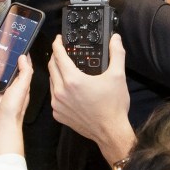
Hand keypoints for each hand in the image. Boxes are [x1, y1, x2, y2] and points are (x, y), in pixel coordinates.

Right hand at [0, 53, 32, 157]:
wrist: (0, 126)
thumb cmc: (13, 109)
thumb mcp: (22, 87)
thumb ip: (25, 72)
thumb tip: (24, 57)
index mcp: (21, 86)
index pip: (22, 69)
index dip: (20, 58)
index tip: (15, 47)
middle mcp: (10, 90)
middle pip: (5, 72)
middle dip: (0, 61)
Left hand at [48, 34, 135, 164]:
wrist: (110, 131)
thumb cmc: (113, 105)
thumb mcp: (118, 76)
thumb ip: (116, 54)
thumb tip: (115, 38)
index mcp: (73, 80)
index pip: (58, 56)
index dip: (57, 44)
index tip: (58, 39)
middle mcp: (61, 91)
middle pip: (52, 67)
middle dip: (56, 57)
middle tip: (63, 52)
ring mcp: (57, 104)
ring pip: (51, 82)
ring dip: (56, 72)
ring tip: (65, 69)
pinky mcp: (58, 115)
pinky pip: (54, 97)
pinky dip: (58, 89)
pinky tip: (68, 88)